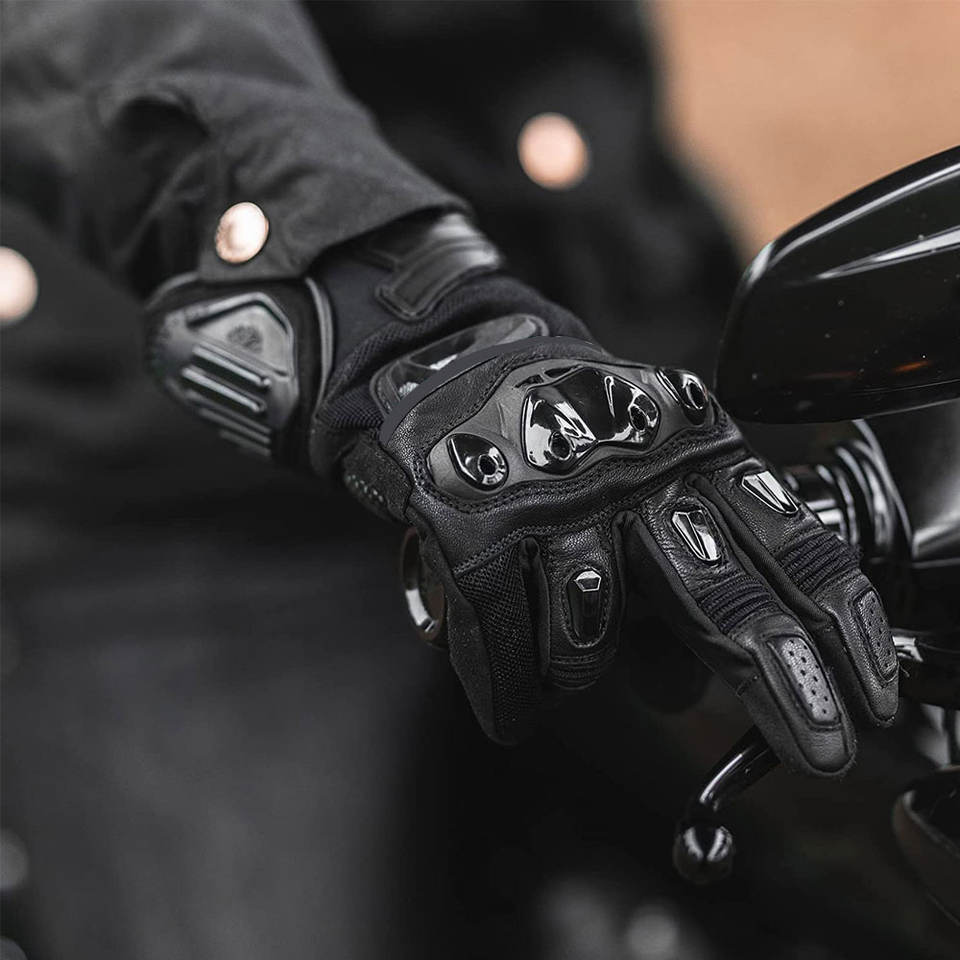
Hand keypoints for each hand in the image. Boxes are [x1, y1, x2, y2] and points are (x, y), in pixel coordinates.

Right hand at [348, 336, 897, 772]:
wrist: (447, 360)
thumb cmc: (557, 435)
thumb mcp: (634, 487)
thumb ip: (667, 584)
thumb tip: (686, 692)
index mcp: (691, 453)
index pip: (786, 544)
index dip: (838, 623)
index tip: (868, 694)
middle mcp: (632, 474)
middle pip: (722, 596)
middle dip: (780, 684)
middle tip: (823, 752)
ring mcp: (552, 498)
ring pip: (594, 640)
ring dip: (581, 671)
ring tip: (560, 657)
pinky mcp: (474, 523)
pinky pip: (505, 643)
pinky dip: (510, 689)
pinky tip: (513, 706)